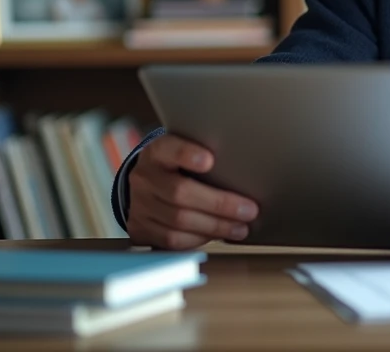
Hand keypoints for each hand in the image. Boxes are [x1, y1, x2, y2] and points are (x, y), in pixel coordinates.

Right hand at [126, 133, 259, 249]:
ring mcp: (140, 206)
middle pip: (180, 192)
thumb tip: (245, 169)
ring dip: (216, 227)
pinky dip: (200, 239)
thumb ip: (206, 154)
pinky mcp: (141, 229)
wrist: (145, 186)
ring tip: (241, 227)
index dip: (187, 154)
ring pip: (179, 221)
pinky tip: (218, 235)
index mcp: (156, 152)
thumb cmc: (177, 167)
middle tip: (249, 210)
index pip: (168, 149)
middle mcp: (144, 178)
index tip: (209, 160)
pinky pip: (173, 240)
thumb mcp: (186, 150)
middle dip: (220, 204)